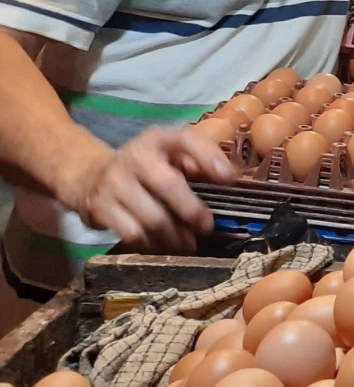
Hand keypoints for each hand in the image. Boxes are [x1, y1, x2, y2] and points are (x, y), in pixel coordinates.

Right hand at [58, 128, 236, 251]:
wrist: (89, 176)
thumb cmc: (145, 169)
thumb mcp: (168, 156)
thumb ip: (197, 164)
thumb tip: (230, 180)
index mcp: (157, 139)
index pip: (186, 140)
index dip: (209, 159)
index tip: (230, 179)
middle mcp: (135, 156)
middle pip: (169, 184)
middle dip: (193, 210)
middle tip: (207, 227)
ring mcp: (114, 182)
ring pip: (152, 217)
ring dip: (175, 235)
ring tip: (188, 243)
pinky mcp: (100, 208)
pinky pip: (133, 233)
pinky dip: (153, 245)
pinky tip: (163, 247)